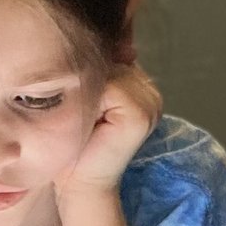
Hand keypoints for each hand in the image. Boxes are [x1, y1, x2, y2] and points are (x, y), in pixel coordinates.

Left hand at [55, 64, 161, 197]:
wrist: (78, 184)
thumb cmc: (74, 145)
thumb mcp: (83, 100)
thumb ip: (93, 72)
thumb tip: (93, 41)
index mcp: (139, 85)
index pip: (112, 55)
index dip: (90, 68)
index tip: (75, 93)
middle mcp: (150, 91)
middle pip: (110, 60)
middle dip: (88, 77)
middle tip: (78, 110)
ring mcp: (150, 101)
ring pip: (109, 71)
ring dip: (88, 90)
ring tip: (82, 117)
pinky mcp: (141, 113)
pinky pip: (110, 86)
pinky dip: (91, 100)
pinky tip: (87, 121)